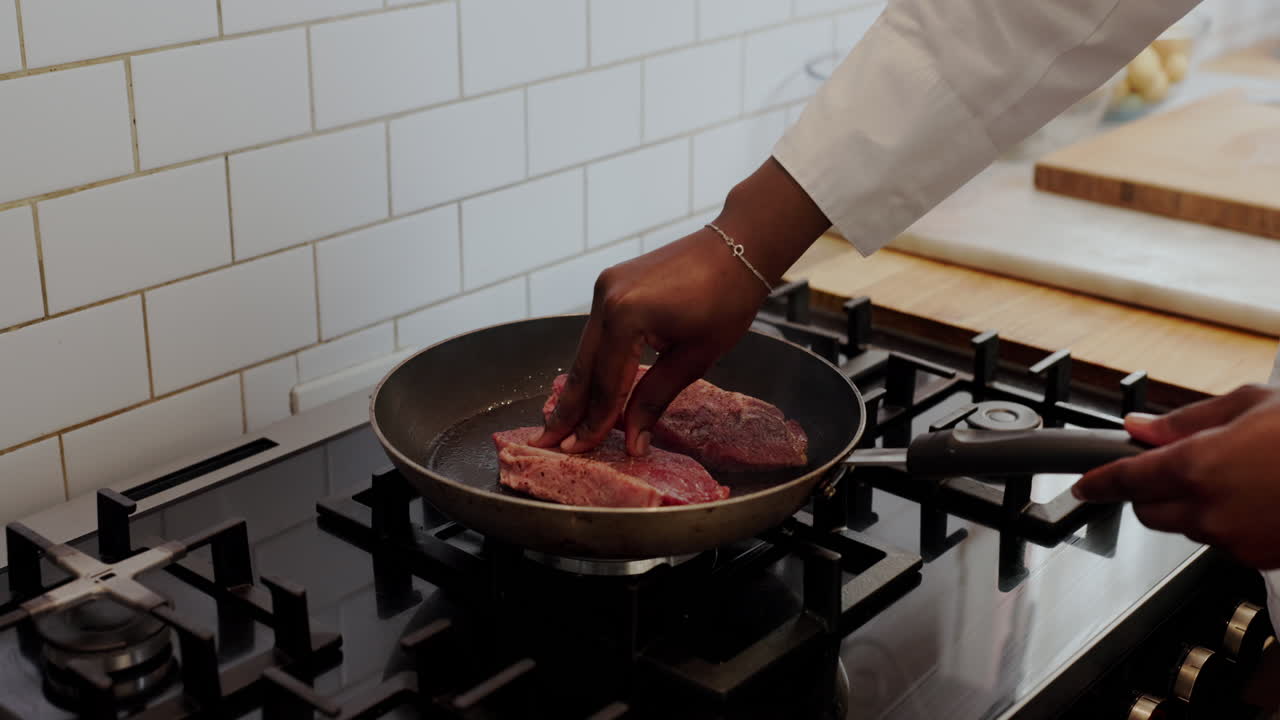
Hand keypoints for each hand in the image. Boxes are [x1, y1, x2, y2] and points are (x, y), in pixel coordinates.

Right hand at [533, 230, 767, 455]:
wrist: (737, 248)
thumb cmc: (726, 301)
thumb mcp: (694, 358)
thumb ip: (655, 399)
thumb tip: (633, 442)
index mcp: (626, 316)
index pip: (605, 383)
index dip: (594, 422)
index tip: (578, 451)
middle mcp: (606, 299)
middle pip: (583, 367)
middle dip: (567, 410)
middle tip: (547, 444)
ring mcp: (604, 287)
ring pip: (586, 351)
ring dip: (577, 389)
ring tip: (561, 425)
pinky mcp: (610, 284)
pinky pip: (596, 333)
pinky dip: (592, 363)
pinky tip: (585, 388)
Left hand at [1073, 384, 1279, 568]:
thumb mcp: (1250, 404)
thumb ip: (1186, 419)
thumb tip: (1140, 426)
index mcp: (1198, 466)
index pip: (1125, 479)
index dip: (1097, 482)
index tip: (1083, 486)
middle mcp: (1208, 510)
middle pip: (1146, 510)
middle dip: (1149, 489)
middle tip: (1178, 465)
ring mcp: (1233, 540)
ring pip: (1182, 527)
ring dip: (1188, 506)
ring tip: (1233, 476)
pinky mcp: (1256, 559)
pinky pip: (1219, 542)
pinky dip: (1222, 523)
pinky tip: (1252, 499)